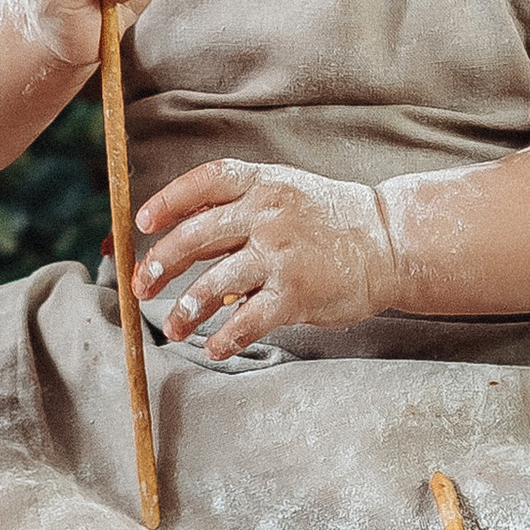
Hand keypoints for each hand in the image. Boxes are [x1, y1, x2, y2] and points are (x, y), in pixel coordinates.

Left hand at [133, 161, 393, 358]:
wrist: (389, 241)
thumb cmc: (331, 221)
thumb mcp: (286, 196)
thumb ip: (239, 214)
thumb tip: (184, 243)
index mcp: (263, 184)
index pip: (205, 182)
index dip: (169, 201)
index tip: (142, 222)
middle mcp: (269, 214)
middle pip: (196, 236)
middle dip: (160, 263)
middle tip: (140, 285)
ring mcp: (281, 254)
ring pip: (214, 284)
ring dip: (185, 310)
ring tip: (172, 327)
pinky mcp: (296, 293)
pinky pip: (247, 320)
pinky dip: (224, 337)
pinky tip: (214, 347)